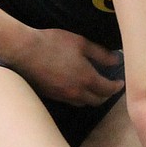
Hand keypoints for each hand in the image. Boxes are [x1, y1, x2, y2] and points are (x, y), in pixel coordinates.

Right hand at [8, 28, 123, 105]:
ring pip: (83, 103)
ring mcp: (63, 96)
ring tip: (95, 89)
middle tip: (110, 88)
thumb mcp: (81, 43)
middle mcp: (76, 92)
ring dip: (92, 98)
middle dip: (106, 96)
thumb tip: (116, 60)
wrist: (25, 51)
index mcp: (86, 78)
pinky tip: (76, 88)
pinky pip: (70, 101)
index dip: (116, 87)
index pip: (107, 89)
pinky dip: (78, 97)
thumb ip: (101, 53)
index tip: (120, 83)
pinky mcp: (52, 95)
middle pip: (97, 101)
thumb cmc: (54, 43)